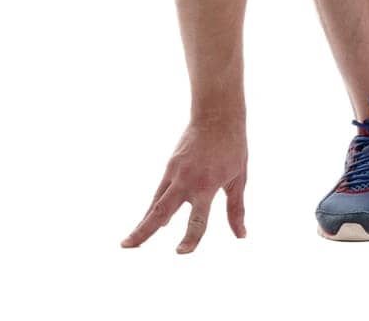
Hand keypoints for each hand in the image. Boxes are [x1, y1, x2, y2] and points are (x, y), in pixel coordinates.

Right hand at [121, 118, 247, 253]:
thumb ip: (236, 209)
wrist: (217, 116)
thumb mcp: (239, 178)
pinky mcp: (169, 167)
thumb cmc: (233, 148)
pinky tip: (147, 221)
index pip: (198, 218)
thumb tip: (241, 236)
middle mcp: (187, 181)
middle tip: (127, 247)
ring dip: (141, 223)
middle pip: (161, 211)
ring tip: (128, 243)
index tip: (180, 253)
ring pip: (154, 203)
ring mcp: (175, 173)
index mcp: (207, 185)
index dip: (190, 237)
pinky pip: (159, 192)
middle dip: (144, 230)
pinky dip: (153, 208)